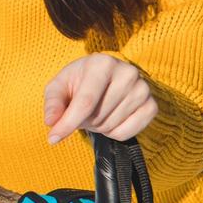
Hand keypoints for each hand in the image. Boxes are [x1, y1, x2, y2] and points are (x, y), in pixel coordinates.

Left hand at [43, 54, 157, 143]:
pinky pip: (128, 133)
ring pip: (111, 126)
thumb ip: (53, 103)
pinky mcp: (152, 105)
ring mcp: (143, 89)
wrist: (104, 79)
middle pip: (98, 116)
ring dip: (97, 127)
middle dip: (83, 122)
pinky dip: (114, 133)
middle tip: (81, 112)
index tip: (53, 138)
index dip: (68, 123)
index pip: (86, 101)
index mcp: (101, 63)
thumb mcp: (59, 87)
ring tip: (96, 112)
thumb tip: (51, 122)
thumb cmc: (78, 82)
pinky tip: (111, 118)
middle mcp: (127, 73)